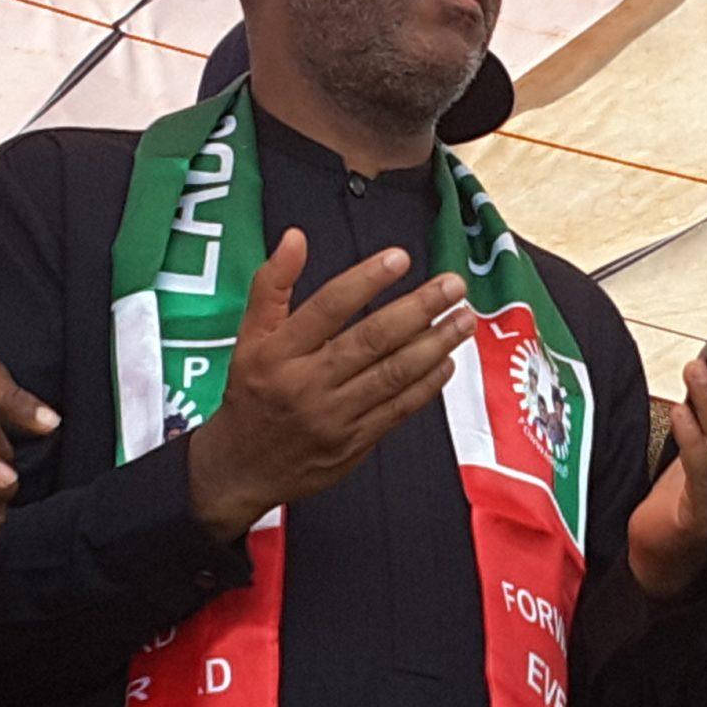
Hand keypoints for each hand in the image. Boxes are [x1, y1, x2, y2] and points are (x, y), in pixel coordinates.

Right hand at [183, 230, 474, 542]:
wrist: (242, 468)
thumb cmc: (251, 393)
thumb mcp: (249, 337)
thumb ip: (272, 284)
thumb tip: (296, 237)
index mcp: (278, 352)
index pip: (328, 308)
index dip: (366, 280)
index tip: (400, 258)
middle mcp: (307, 383)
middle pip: (371, 340)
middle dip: (418, 308)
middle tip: (453, 285)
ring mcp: (334, 416)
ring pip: (392, 375)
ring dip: (434, 344)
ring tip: (463, 318)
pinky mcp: (355, 443)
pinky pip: (398, 410)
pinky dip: (426, 385)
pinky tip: (446, 361)